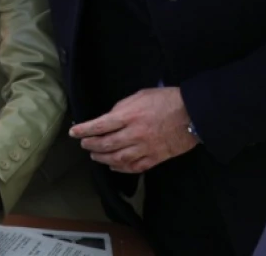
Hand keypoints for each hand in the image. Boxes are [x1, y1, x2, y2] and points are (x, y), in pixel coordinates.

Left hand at [69, 87, 196, 173]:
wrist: (192, 113)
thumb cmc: (166, 100)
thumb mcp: (139, 95)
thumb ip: (122, 108)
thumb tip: (108, 118)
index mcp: (128, 115)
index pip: (99, 125)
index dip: (83, 130)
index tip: (74, 132)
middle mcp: (133, 134)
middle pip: (105, 144)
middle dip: (90, 145)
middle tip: (84, 144)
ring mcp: (144, 148)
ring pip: (117, 159)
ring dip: (102, 159)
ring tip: (94, 156)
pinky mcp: (155, 159)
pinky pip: (134, 167)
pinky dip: (121, 169)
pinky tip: (113, 166)